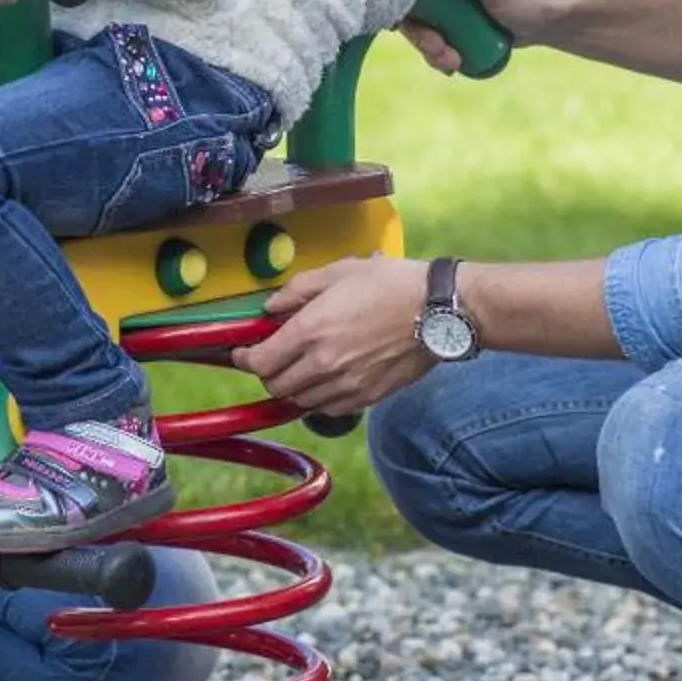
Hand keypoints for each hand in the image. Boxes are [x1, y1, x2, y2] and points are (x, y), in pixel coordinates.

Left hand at [230, 255, 437, 416]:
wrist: (439, 312)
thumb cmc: (392, 285)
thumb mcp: (339, 272)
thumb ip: (297, 290)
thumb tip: (270, 307)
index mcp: (311, 330)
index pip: (260, 360)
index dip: (244, 358)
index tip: (242, 352)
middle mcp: (323, 364)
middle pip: (276, 386)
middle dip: (267, 373)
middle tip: (272, 358)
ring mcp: (346, 385)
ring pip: (299, 401)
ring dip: (292, 387)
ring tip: (299, 368)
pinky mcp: (366, 397)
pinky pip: (327, 409)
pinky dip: (318, 399)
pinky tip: (325, 380)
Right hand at [400, 0, 551, 71]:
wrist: (547, 20)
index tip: (405, 21)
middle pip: (408, 5)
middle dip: (420, 34)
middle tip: (440, 50)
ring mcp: (444, 0)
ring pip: (419, 26)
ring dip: (431, 49)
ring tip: (453, 62)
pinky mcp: (451, 22)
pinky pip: (432, 39)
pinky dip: (438, 55)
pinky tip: (453, 66)